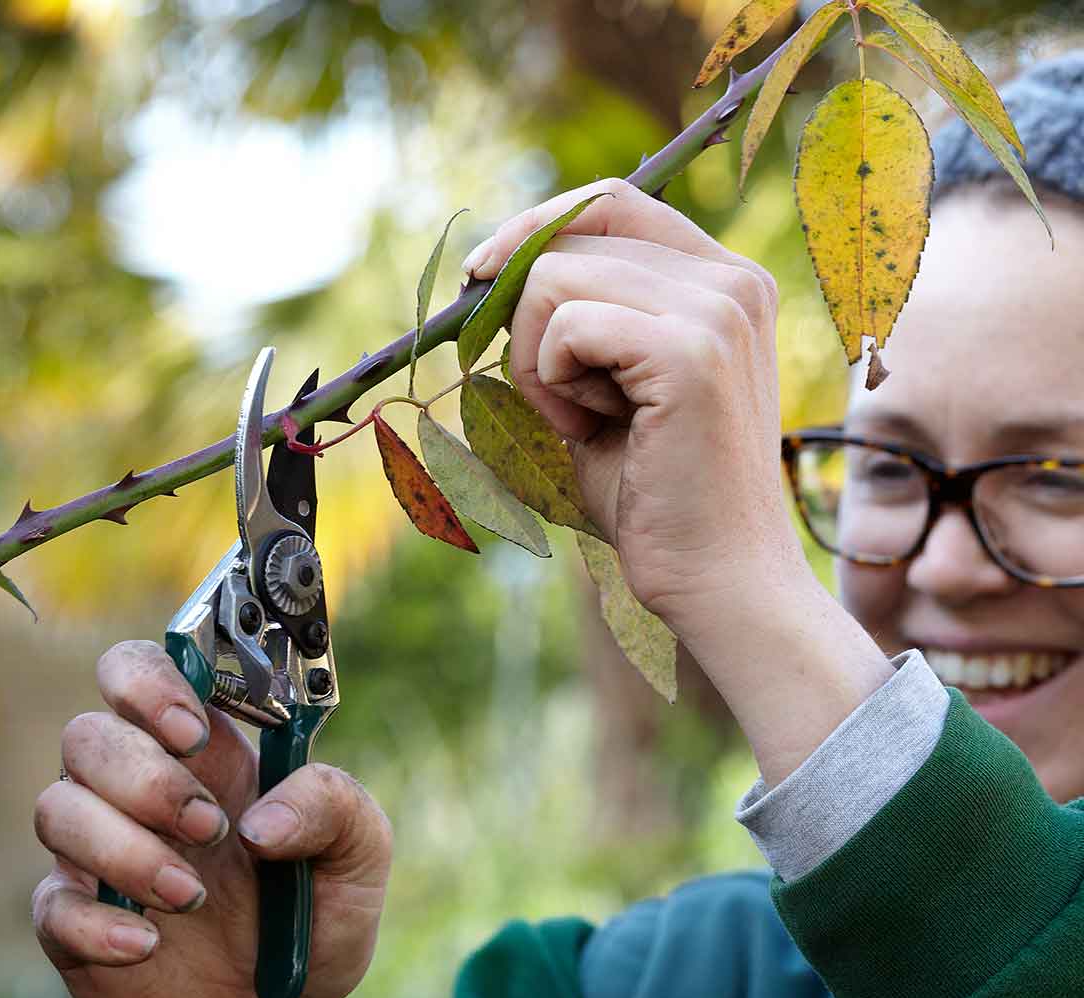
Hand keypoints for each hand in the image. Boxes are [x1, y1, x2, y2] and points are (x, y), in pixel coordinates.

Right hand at [31, 639, 392, 997]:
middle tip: (209, 829)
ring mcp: (99, 854)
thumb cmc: (310, 922)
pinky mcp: (75, 922)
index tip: (193, 732)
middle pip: (88, 735)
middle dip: (146, 779)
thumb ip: (337, 808)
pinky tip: (148, 948)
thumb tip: (264, 819)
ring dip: (124, 850)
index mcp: (207, 753)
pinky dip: (97, 924)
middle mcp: (140, 789)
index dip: (149, 683)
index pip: (139, 670)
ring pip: (56, 808)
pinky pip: (51, 905)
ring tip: (190, 897)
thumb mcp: (359, 861)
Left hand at [467, 178, 803, 638]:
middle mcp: (733, 279)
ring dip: (537, 360)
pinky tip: (588, 431)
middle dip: (525, 316)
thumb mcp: (609, 390)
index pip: (609, 202)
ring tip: (583, 422)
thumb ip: (576, 322)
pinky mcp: (690, 351)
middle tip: (554, 397)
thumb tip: (495, 273)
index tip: (480, 277)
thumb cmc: (656, 496)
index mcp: (724, 281)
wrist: (717, 579)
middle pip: (571, 234)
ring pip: (554, 277)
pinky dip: (549, 382)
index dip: (532, 227)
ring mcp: (718, 310)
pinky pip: (564, 325)